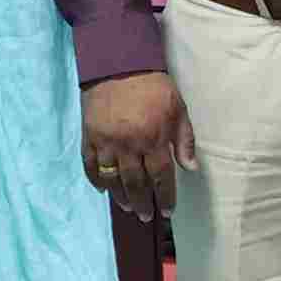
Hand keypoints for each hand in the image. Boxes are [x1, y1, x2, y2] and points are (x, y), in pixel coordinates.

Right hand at [84, 70, 189, 201]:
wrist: (119, 63)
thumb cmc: (154, 86)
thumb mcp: (178, 108)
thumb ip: (185, 140)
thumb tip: (191, 168)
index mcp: (154, 139)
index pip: (161, 177)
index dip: (165, 196)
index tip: (167, 211)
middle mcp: (129, 145)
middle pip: (135, 183)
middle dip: (143, 203)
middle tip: (147, 217)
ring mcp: (106, 142)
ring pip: (112, 179)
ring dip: (121, 197)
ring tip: (129, 208)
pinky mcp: (89, 136)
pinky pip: (89, 165)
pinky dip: (96, 180)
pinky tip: (104, 190)